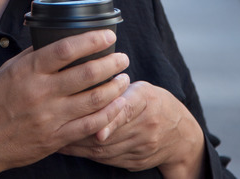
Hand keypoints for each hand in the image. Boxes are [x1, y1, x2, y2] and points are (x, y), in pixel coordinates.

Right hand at [0, 30, 131, 177]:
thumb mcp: (7, 71)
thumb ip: (32, 57)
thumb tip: (55, 40)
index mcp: (28, 71)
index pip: (66, 49)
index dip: (92, 40)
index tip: (108, 35)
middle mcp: (40, 92)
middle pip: (87, 73)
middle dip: (112, 63)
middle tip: (123, 58)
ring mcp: (49, 117)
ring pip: (94, 99)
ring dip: (115, 87)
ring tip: (123, 79)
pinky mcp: (55, 138)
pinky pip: (89, 125)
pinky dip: (108, 114)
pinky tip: (116, 105)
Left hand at [59, 81, 204, 176]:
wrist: (181, 135)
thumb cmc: (154, 103)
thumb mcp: (141, 89)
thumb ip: (118, 88)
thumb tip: (85, 78)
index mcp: (147, 100)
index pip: (127, 109)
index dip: (110, 120)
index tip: (95, 129)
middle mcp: (147, 126)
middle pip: (112, 133)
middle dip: (82, 131)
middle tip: (58, 127)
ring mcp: (143, 147)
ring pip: (106, 150)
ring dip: (80, 145)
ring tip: (58, 138)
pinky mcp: (136, 161)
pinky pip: (108, 160)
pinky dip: (88, 155)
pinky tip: (72, 148)